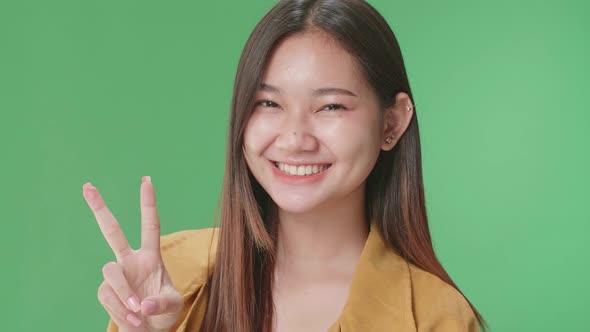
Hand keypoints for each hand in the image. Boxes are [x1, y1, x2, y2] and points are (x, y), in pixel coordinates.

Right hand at [83, 176, 182, 331]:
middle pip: (112, 231)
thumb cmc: (163, 314)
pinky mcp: (105, 292)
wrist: (148, 330)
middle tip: (87, 186)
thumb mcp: (173, 306)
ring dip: (125, 294)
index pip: (150, 225)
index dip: (148, 204)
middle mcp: (130, 261)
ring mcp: (117, 275)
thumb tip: (143, 303)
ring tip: (139, 313)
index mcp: (151, 256)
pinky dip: (120, 310)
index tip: (147, 180)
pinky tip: (132, 319)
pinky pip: (108, 296)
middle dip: (100, 209)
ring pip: (111, 273)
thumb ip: (162, 303)